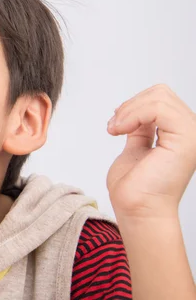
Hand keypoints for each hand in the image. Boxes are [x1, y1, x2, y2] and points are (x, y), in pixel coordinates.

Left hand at [106, 84, 195, 218]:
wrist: (137, 209)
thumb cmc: (135, 187)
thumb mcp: (137, 147)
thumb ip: (141, 128)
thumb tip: (137, 110)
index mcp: (180, 132)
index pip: (159, 97)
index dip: (132, 105)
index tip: (115, 126)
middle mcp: (191, 130)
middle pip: (159, 92)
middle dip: (130, 106)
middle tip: (114, 127)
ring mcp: (192, 133)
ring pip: (158, 97)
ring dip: (128, 111)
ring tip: (115, 130)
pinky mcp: (187, 138)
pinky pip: (158, 107)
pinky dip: (132, 115)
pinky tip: (120, 131)